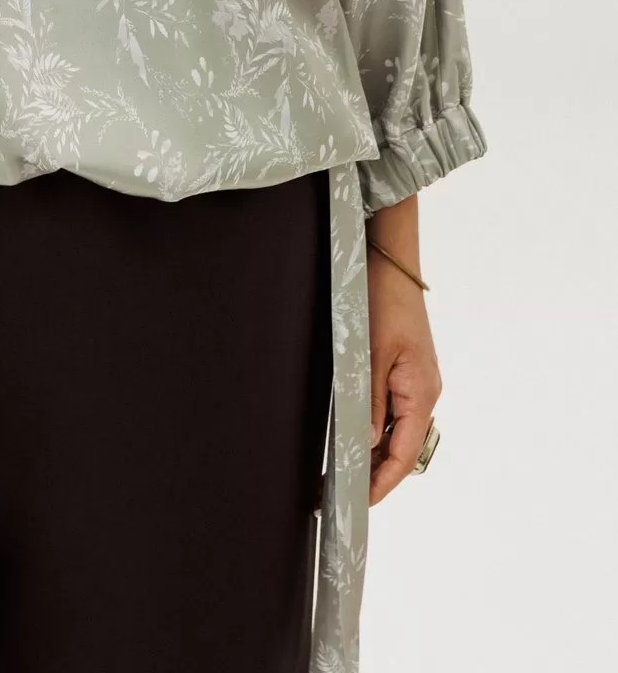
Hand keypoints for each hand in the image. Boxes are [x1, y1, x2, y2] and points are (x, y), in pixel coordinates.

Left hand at [366, 243, 441, 505]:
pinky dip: (380, 430)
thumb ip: (371, 402)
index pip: (404, 455)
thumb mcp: (370, 354)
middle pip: (404, 449)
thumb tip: (370, 444)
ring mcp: (419, 382)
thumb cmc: (382, 302)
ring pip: (401, 433)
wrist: (391, 263)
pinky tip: (359, 436)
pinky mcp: (409, 371)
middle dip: (377, 473)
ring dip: (378, 453)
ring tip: (345, 471)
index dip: (382, 483)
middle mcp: (425, 393)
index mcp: (421, 393)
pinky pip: (397, 412)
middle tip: (341, 491)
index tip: (358, 503)